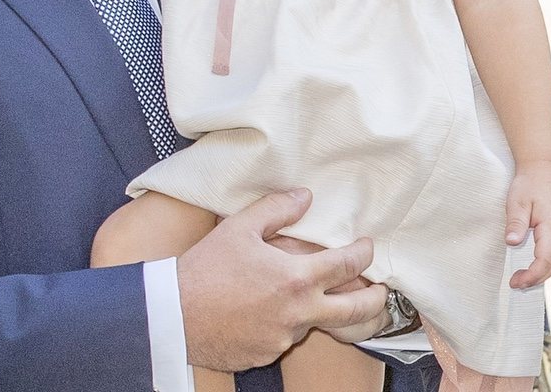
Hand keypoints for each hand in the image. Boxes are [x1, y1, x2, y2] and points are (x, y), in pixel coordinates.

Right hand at [176, 189, 389, 372]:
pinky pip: (281, 339)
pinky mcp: (265, 355)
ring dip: (311, 310)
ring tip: (296, 295)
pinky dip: (279, 325)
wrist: (170, 316)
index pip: (348, 264)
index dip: (364, 252)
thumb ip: (276, 209)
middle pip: (355, 311)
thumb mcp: (239, 228)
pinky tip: (260, 312)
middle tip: (380, 291)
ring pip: (310, 323)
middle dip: (375, 301)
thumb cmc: (203, 269)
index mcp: (297, 278)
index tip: (367, 246)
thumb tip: (305, 196)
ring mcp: (283, 338)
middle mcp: (298, 313)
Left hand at [504, 164, 550, 288]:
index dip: (532, 275)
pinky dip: (548, 266)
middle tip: (515, 284)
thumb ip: (516, 223)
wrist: (543, 170)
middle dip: (536, 279)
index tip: (516, 282)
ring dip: (543, 274)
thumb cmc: (529, 184)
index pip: (545, 259)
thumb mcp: (517, 201)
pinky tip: (535, 268)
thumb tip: (511, 243)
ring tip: (523, 279)